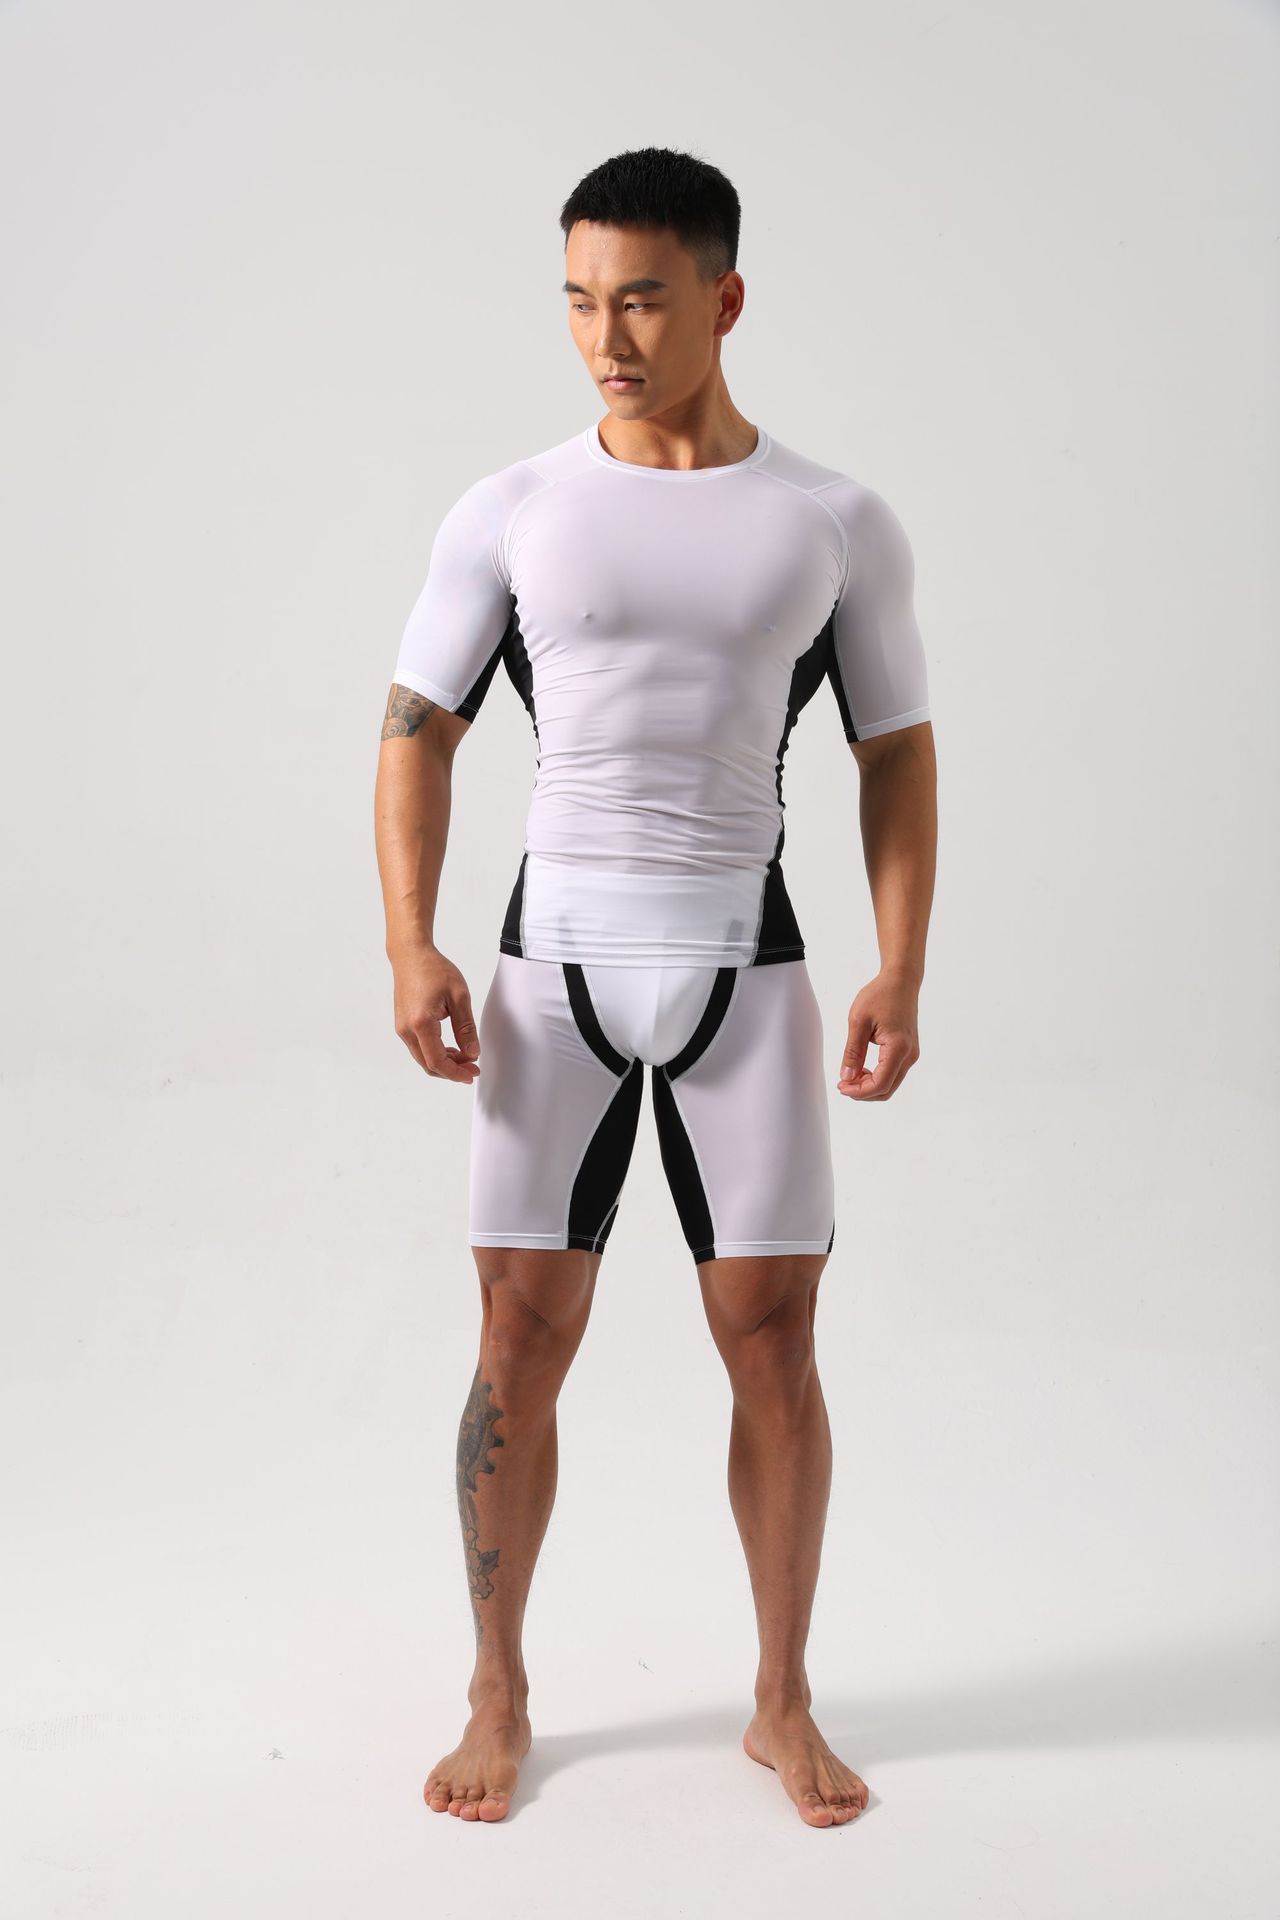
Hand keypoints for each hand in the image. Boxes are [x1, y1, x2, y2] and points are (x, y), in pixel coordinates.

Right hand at [391, 946, 480, 1083]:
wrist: (411, 955)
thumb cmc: (433, 969)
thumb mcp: (459, 997)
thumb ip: (466, 1028)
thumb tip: (472, 1052)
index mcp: (421, 1023)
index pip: (437, 1062)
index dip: (456, 1073)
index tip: (472, 1073)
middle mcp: (406, 1030)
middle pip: (428, 1065)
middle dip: (452, 1071)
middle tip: (473, 1068)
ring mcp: (402, 1028)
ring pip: (423, 1058)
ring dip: (444, 1063)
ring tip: (465, 1057)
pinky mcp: (403, 1025)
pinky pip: (419, 1048)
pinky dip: (435, 1053)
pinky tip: (450, 1048)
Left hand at [837, 969, 919, 1099]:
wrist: (901, 981)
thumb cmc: (880, 995)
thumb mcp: (858, 1022)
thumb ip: (852, 1052)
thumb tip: (847, 1077)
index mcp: (898, 1048)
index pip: (880, 1084)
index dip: (858, 1091)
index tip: (841, 1085)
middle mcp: (909, 1055)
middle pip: (887, 1090)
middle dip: (863, 1092)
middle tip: (843, 1082)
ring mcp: (911, 1054)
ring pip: (891, 1084)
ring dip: (870, 1085)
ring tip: (851, 1075)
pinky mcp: (909, 1051)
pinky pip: (894, 1073)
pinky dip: (878, 1077)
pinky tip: (862, 1068)